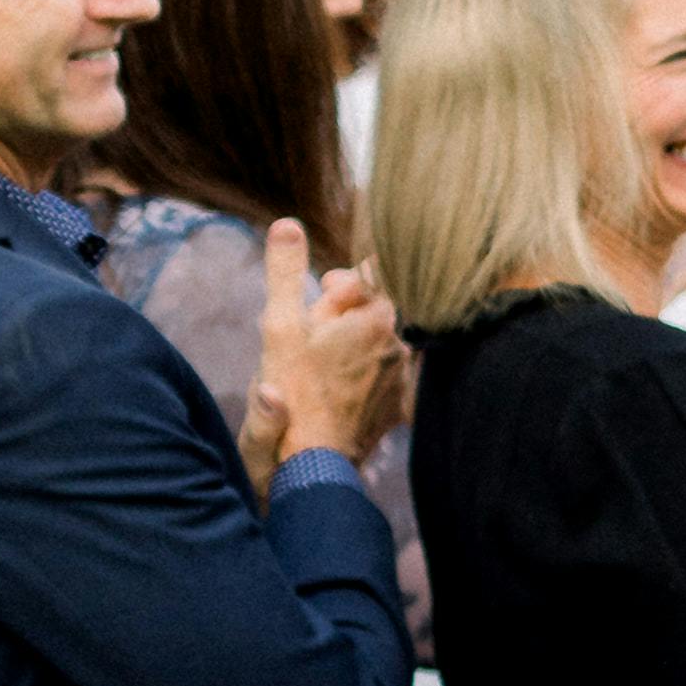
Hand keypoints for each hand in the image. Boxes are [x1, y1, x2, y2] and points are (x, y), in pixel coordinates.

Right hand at [255, 217, 407, 469]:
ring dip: (351, 340)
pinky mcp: (400, 402)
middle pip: (380, 307)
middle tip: (311, 330)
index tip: (322, 295)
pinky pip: (385, 371)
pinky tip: (335, 385)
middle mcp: (404, 344)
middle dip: (343, 310)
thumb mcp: (279, 326)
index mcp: (380, 319)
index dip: (343, 281)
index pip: (377, 273)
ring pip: (382, 339)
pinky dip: (361, 369)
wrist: (311, 462)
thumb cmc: (292, 392)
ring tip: (319, 361)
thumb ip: (285, 272)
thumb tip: (287, 223)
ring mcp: (406, 375)